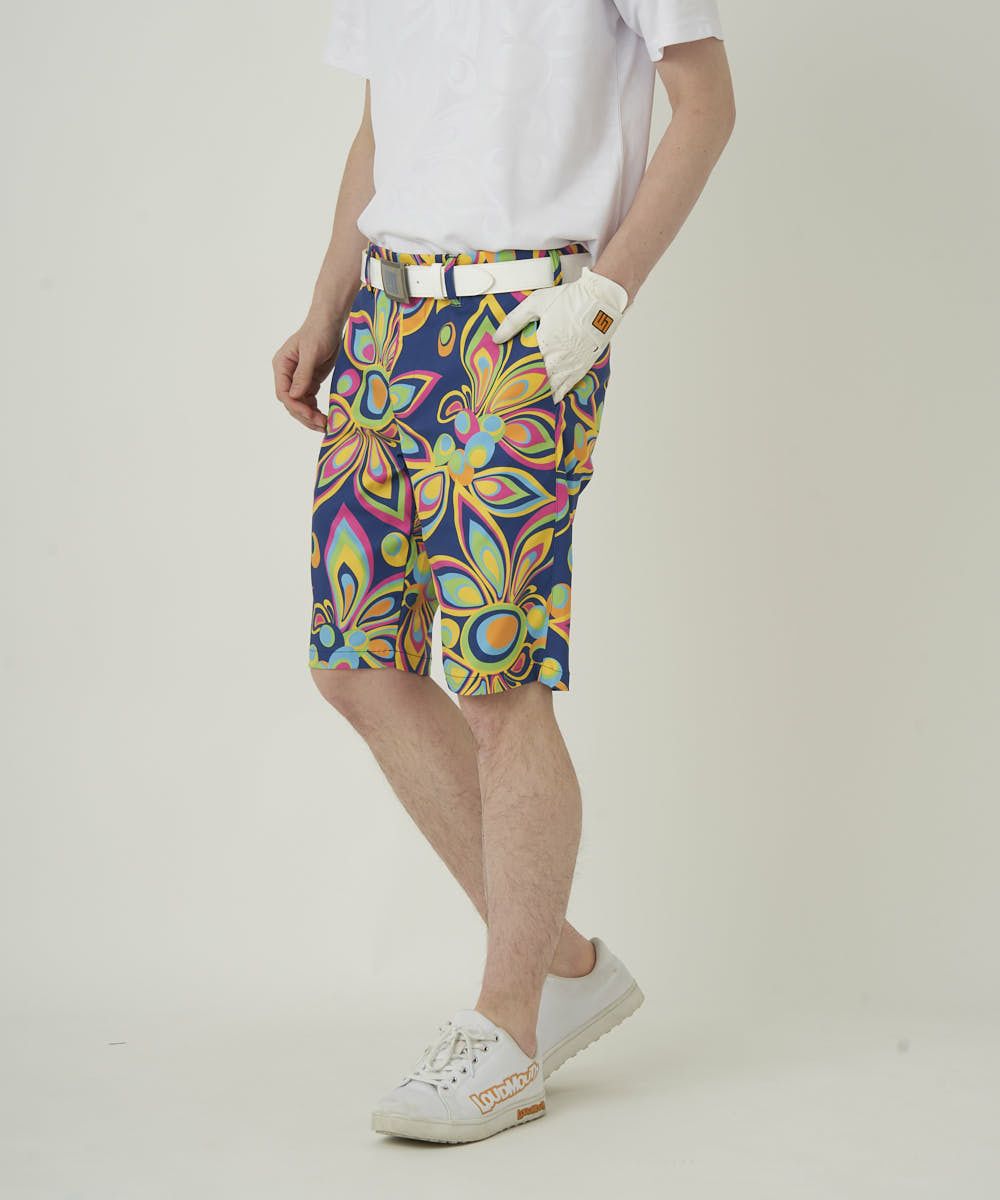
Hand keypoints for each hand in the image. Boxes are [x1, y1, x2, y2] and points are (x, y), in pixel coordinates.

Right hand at [272, 309, 345, 431]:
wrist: (330, 323)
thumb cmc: (319, 332)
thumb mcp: (311, 352)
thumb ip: (303, 374)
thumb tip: (295, 396)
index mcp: (281, 366)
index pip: (283, 392)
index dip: (296, 406)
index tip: (311, 414)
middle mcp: (287, 374)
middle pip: (291, 402)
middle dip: (305, 415)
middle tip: (322, 424)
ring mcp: (298, 379)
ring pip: (300, 404)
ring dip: (311, 416)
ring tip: (325, 425)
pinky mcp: (310, 381)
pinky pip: (310, 400)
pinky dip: (316, 409)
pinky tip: (326, 416)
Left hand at [493, 268, 628, 401]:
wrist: (602, 300)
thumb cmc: (570, 300)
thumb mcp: (536, 303)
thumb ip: (514, 321)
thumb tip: (496, 338)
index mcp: (545, 345)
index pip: (525, 370)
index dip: (514, 382)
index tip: (503, 390)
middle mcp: (559, 359)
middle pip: (538, 383)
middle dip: (526, 393)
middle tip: (512, 403)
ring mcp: (572, 365)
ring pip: (554, 388)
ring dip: (542, 396)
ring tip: (529, 405)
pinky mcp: (583, 366)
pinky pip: (569, 386)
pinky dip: (558, 394)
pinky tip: (551, 399)